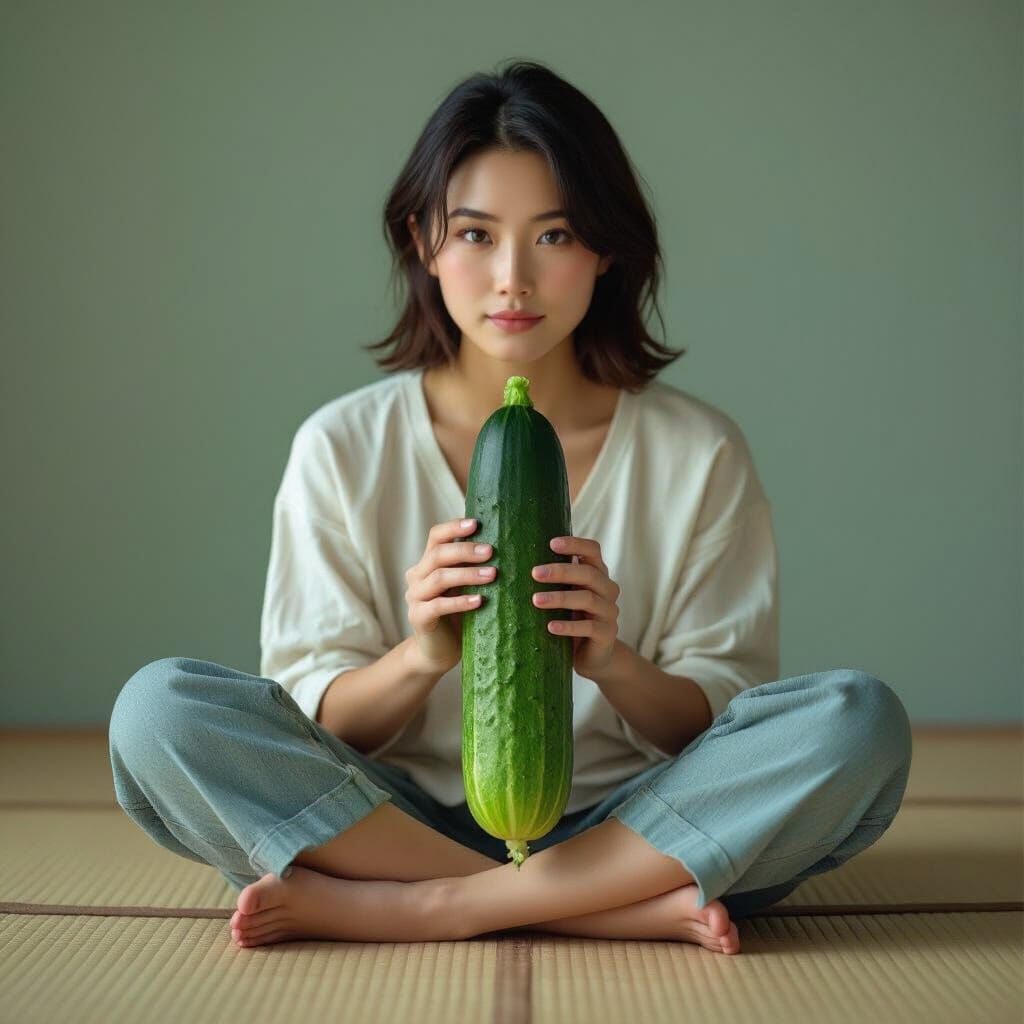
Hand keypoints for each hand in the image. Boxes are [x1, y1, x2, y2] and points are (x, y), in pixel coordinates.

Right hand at [404, 517, 495, 675]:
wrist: (438, 651)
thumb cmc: (459, 615)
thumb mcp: (466, 587)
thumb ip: (474, 567)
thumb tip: (507, 544)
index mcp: (427, 563)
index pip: (436, 536)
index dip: (454, 527)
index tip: (476, 524)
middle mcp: (417, 576)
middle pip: (437, 554)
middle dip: (466, 551)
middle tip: (491, 551)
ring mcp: (414, 597)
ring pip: (439, 578)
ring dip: (467, 574)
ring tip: (492, 575)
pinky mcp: (418, 618)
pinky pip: (438, 606)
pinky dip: (460, 602)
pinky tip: (479, 601)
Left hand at [532, 535, 620, 679]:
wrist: (592, 655)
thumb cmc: (572, 618)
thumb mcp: (564, 594)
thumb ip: (553, 579)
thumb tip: (515, 558)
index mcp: (597, 574)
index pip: (592, 550)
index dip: (575, 544)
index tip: (551, 543)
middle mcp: (607, 589)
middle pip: (589, 574)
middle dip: (561, 571)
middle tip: (535, 573)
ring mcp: (609, 612)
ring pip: (588, 599)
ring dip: (560, 598)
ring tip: (536, 600)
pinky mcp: (607, 634)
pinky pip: (589, 627)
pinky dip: (569, 626)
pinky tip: (550, 627)